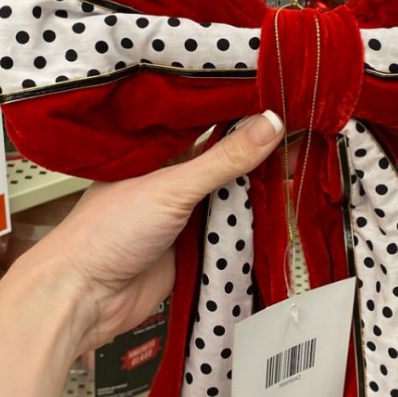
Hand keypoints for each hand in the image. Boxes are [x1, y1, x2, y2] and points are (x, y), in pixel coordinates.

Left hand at [20, 111, 284, 356]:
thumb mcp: (171, 187)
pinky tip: (289, 212)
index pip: (211, 123)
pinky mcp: (196, 250)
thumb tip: (271, 121)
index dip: (246, 113)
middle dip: (263, 154)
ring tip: (311, 166)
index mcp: (160, 151)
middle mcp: (174, 179)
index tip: (287, 99)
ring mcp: (186, 215)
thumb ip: (223, 159)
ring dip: (264, 191)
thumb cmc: (108, 231)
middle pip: (229, 162)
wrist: (86, 297)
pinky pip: (233, 234)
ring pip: (235, 198)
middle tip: (310, 133)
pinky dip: (255, 228)